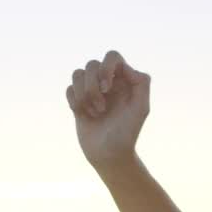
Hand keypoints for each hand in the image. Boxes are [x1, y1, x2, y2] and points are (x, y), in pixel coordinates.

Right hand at [65, 50, 150, 170]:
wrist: (109, 155)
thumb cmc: (127, 133)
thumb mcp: (141, 109)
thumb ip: (141, 83)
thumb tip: (125, 67)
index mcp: (124, 80)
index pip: (112, 56)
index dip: (106, 69)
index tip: (107, 89)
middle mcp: (108, 82)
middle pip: (92, 64)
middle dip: (92, 87)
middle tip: (102, 109)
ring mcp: (92, 90)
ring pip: (78, 73)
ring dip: (83, 95)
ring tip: (95, 113)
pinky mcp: (78, 101)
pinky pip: (69, 88)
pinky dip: (74, 101)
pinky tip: (83, 115)